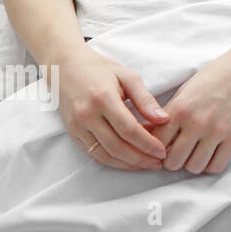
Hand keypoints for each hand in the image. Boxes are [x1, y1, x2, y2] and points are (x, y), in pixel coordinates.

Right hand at [54, 46, 169, 169]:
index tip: (162, 151)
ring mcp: (76, 126)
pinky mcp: (72, 133)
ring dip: (127, 164)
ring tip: (146, 164)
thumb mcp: (128, 77)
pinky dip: (112, 161)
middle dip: (140, 158)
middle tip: (158, 163)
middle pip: (116, 146)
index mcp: (103, 99)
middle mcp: (86, 115)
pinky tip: (128, 160)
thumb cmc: (101, 69)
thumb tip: (164, 119)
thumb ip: (145, 99)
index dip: (147, 143)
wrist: (66, 67)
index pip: (128, 129)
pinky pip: (93, 154)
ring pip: (104, 155)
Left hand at [146, 45, 230, 174]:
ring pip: (194, 167)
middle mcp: (196, 122)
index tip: (164, 146)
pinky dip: (212, 164)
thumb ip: (169, 113)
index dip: (157, 147)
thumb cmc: (214, 75)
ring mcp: (217, 130)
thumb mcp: (186, 90)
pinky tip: (212, 153)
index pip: (157, 143)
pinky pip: (217, 166)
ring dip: (193, 162)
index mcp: (180, 108)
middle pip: (173, 162)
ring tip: (196, 152)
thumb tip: (151, 134)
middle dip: (173, 159)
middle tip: (179, 152)